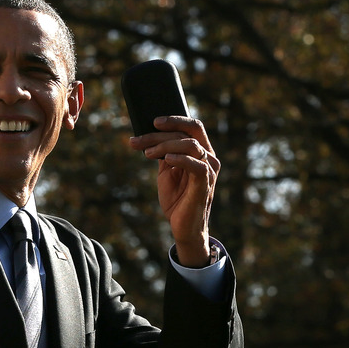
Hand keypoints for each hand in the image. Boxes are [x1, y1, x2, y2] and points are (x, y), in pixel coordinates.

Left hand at [129, 116, 220, 267]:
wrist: (182, 226)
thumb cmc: (176, 198)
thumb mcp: (166, 171)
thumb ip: (163, 153)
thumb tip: (147, 136)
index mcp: (201, 152)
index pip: (193, 126)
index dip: (174, 120)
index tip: (153, 121)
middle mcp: (209, 158)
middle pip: (190, 132)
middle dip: (163, 133)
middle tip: (139, 140)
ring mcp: (209, 171)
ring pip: (191, 145)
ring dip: (165, 146)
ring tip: (146, 153)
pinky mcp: (205, 185)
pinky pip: (197, 165)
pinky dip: (181, 159)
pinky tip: (166, 160)